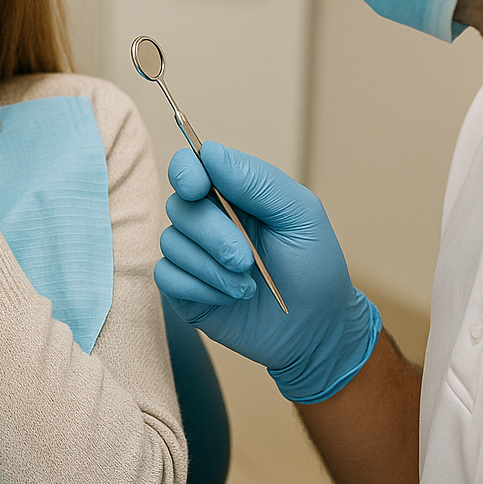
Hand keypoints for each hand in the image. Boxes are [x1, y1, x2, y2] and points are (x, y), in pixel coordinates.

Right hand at [154, 141, 380, 402]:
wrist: (316, 331)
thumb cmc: (314, 268)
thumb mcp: (300, 216)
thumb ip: (257, 180)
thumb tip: (209, 152)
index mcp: (232, 193)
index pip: (189, 167)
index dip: (186, 172)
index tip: (198, 188)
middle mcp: (206, 219)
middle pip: (179, 207)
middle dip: (213, 235)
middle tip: (246, 260)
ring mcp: (192, 254)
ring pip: (171, 243)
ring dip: (212, 268)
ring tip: (247, 285)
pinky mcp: (183, 288)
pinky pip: (166, 276)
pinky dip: (199, 288)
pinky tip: (228, 297)